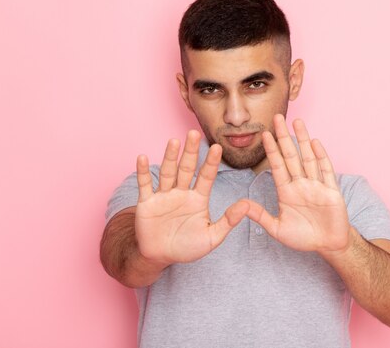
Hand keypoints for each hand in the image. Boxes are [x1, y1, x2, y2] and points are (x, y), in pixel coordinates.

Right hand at [135, 130, 248, 265]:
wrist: (160, 256)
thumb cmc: (187, 247)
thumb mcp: (212, 237)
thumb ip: (228, 221)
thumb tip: (247, 205)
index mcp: (198, 198)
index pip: (206, 176)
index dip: (211, 163)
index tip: (218, 147)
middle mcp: (181, 192)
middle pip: (187, 168)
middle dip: (191, 152)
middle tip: (195, 133)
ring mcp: (163, 195)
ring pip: (168, 172)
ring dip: (170, 157)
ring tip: (174, 141)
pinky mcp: (146, 202)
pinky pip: (144, 185)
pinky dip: (142, 172)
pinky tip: (142, 157)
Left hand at [246, 115, 351, 254]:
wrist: (328, 246)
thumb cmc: (303, 238)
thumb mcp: (277, 229)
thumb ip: (261, 216)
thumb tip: (241, 205)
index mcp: (287, 191)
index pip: (277, 165)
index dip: (272, 150)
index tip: (264, 134)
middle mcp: (301, 184)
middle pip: (291, 155)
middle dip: (284, 136)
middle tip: (277, 117)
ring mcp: (317, 185)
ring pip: (308, 158)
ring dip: (303, 140)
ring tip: (297, 121)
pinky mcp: (331, 191)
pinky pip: (326, 170)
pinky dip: (321, 156)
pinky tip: (315, 143)